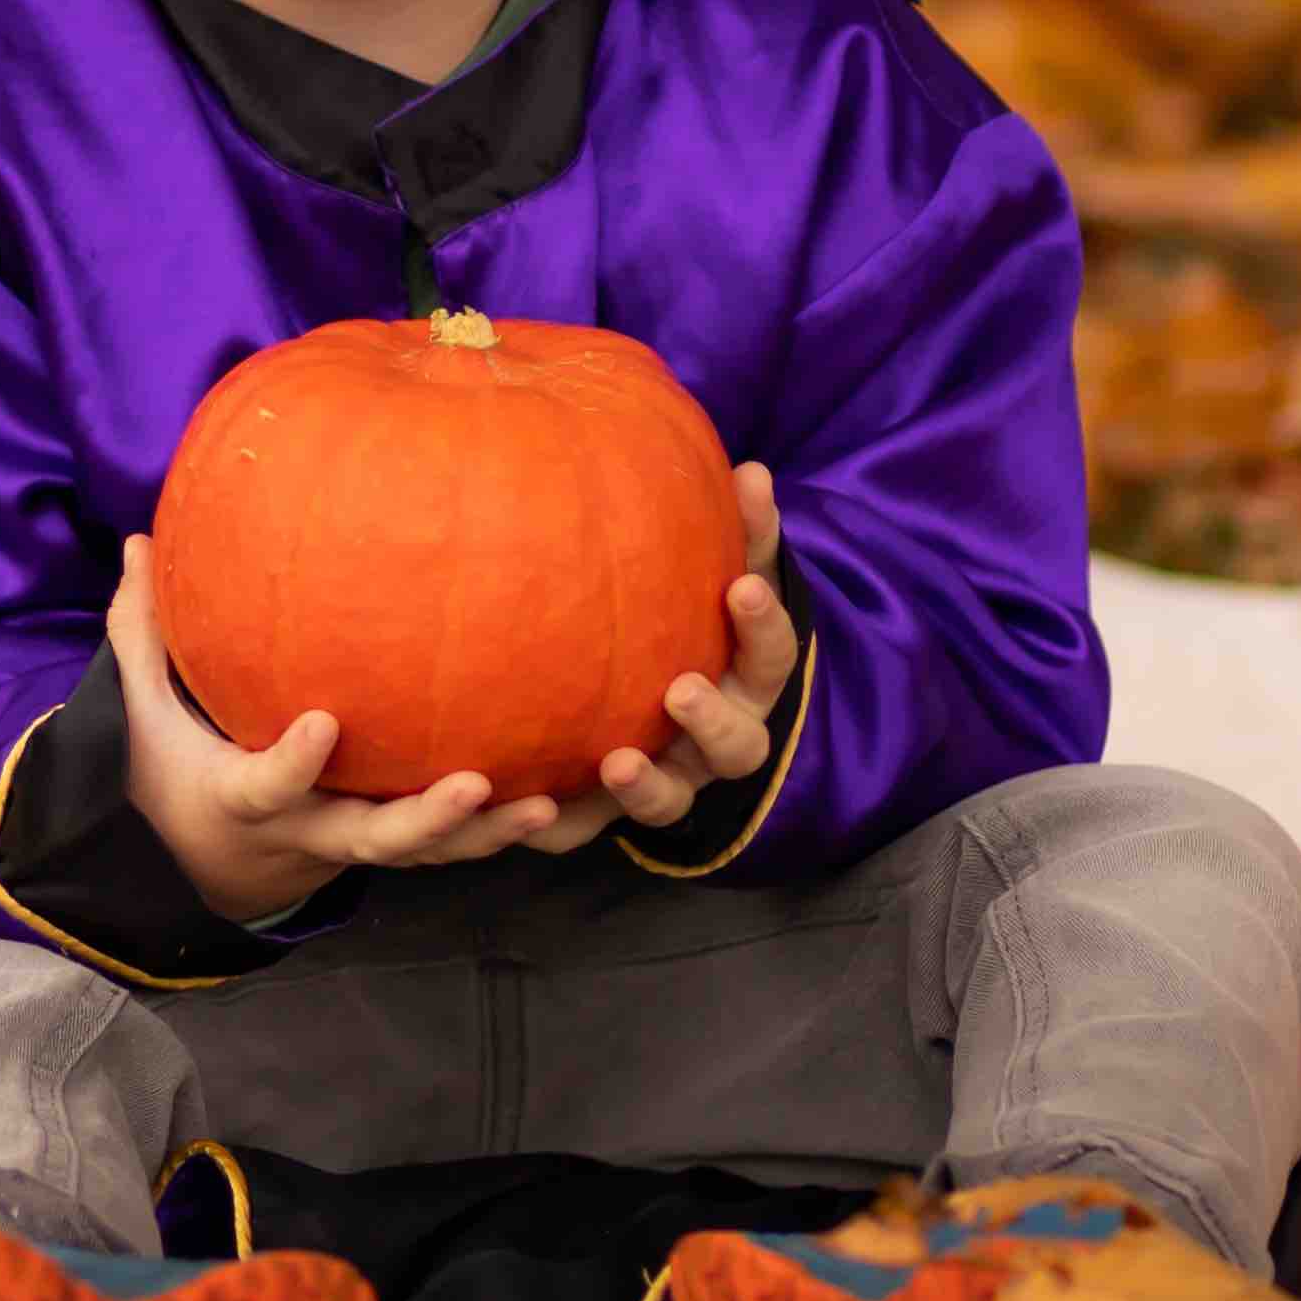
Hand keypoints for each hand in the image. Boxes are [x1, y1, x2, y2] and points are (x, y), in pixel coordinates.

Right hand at [110, 531, 569, 924]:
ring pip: (425, 853)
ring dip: (484, 833)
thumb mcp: (144, 714)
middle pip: (372, 838)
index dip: (296, 763)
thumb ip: (143, 633)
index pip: (269, 786)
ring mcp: (355, 843)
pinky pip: (449, 847)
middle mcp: (310, 832)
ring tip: (542, 804)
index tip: (324, 721)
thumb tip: (137, 540)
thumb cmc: (176, 771)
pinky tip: (560, 797)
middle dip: (425, 820)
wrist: (205, 864)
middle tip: (474, 783)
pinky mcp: (389, 846)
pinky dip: (498, 831)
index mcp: (245, 799)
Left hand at [522, 462, 796, 854]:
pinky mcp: (603, 814)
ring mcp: (666, 782)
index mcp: (747, 681)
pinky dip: (560, 825)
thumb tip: (753, 469)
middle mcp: (715, 742)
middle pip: (736, 749)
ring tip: (617, 762)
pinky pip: (582, 830)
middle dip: (712, 722)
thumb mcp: (721, 574)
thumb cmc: (690, 620)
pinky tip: (528, 806)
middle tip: (681, 688)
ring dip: (646, 788)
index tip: (741, 587)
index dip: (763, 626)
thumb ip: (740, 532)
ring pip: (668, 803)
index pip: (772, 656)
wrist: (650, 700)